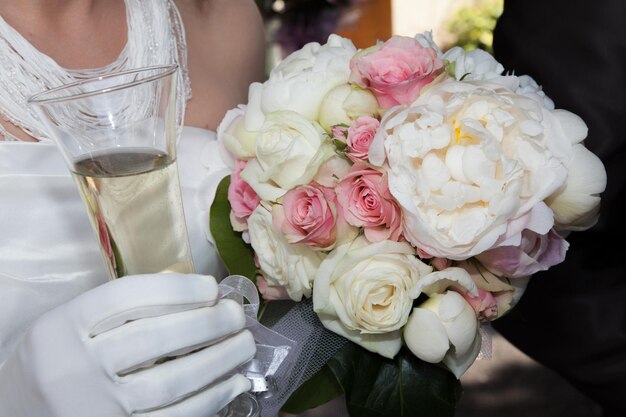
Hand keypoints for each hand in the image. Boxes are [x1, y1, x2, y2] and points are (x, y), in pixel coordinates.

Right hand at [0, 273, 255, 416]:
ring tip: (245, 344)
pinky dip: (212, 399)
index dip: (177, 290)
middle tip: (236, 315)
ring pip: (171, 383)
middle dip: (208, 324)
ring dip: (219, 361)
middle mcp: (77, 367)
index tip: (211, 287)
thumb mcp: (72, 322)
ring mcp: (98, 407)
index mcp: (64, 326)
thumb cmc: (60, 358)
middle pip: (155, 339)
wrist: (22, 411)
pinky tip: (234, 382)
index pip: (128, 298)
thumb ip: (119, 309)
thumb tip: (194, 296)